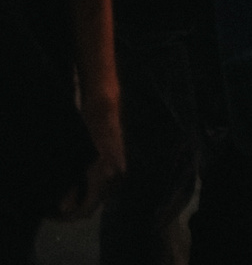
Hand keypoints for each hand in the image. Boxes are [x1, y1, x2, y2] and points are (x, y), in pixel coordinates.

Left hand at [57, 92, 123, 218]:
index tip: (55, 214)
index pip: (88, 208)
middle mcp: (117, 178)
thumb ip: (71, 187)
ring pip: (100, 195)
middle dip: (76, 206)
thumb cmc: (86, 131)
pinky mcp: (120, 166)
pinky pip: (105, 186)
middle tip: (57, 204)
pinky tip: (79, 181)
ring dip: (84, 197)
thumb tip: (65, 208)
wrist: (104, 110)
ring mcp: (120, 172)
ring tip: (66, 192)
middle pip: (95, 204)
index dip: (70, 216)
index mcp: (105, 178)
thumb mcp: (73, 161)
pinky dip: (91, 188)